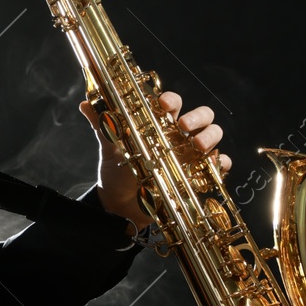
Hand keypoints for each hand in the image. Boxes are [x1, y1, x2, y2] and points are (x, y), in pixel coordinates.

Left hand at [77, 92, 231, 232]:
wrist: (121, 206)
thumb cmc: (118, 172)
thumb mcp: (110, 149)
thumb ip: (102, 126)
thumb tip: (85, 104)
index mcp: (159, 124)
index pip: (173, 103)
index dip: (172, 100)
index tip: (163, 104)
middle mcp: (179, 136)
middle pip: (202, 116)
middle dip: (198, 117)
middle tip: (183, 126)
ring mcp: (191, 155)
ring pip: (214, 135)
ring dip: (210, 137)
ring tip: (196, 147)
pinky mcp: (198, 175)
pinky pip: (219, 164)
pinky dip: (220, 162)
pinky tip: (211, 165)